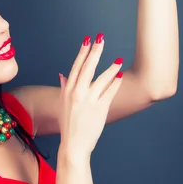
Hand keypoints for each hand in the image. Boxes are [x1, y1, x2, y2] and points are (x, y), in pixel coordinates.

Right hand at [58, 34, 123, 157]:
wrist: (73, 144)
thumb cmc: (69, 125)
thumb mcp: (63, 104)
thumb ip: (64, 88)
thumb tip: (62, 75)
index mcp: (67, 90)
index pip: (76, 66)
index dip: (82, 52)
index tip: (87, 40)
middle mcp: (77, 93)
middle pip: (87, 67)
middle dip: (95, 51)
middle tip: (101, 38)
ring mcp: (88, 101)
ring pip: (101, 79)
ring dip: (111, 67)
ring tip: (119, 59)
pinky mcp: (100, 109)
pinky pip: (109, 92)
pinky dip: (115, 83)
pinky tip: (120, 76)